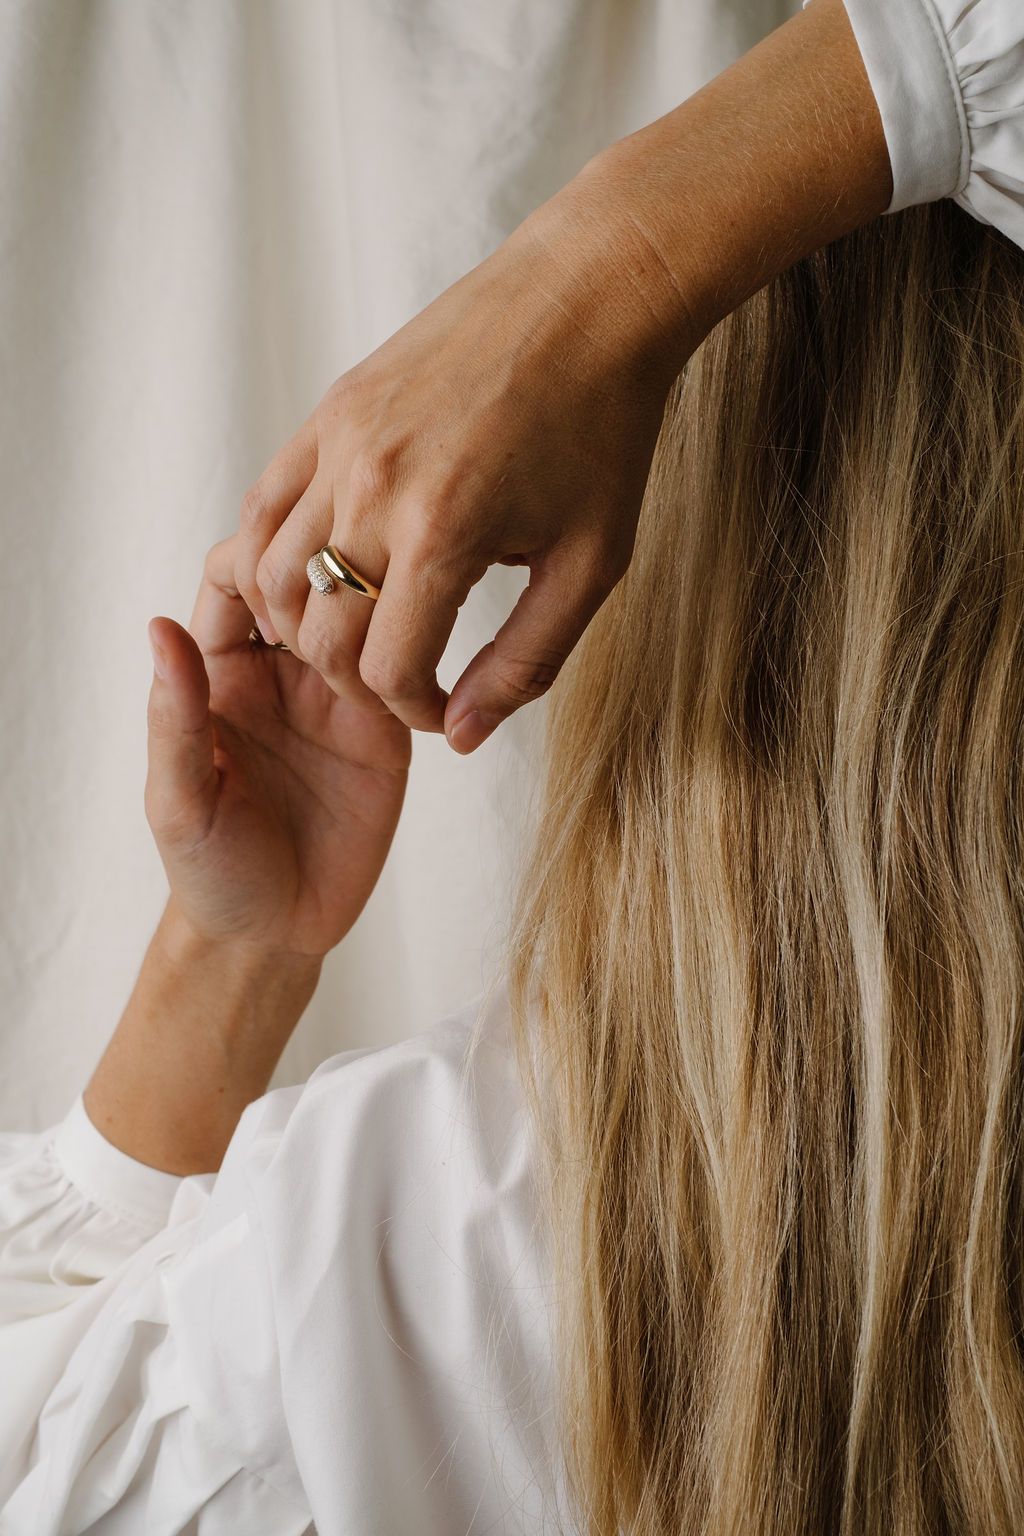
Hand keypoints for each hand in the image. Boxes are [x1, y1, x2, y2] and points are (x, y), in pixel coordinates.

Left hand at [144, 535, 410, 961]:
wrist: (276, 936)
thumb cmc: (209, 870)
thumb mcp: (180, 800)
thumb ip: (174, 717)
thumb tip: (159, 626)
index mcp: (220, 671)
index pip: (237, 576)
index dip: (259, 558)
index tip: (286, 582)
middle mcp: (281, 670)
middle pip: (309, 578)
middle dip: (330, 569)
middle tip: (350, 602)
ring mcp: (339, 694)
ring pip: (365, 612)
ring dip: (379, 607)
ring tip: (386, 640)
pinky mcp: (387, 727)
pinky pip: (407, 669)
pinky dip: (418, 655)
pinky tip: (419, 670)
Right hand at [233, 175, 690, 754]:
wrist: (587, 299)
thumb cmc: (604, 431)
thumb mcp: (591, 565)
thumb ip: (525, 663)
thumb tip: (462, 734)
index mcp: (444, 532)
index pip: (384, 669)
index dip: (411, 711)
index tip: (440, 709)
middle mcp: (375, 487)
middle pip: (319, 635)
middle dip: (356, 682)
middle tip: (400, 680)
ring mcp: (340, 442)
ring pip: (268, 575)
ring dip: (304, 628)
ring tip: (354, 636)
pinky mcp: (329, 410)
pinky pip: (263, 505)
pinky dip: (270, 559)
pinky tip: (311, 582)